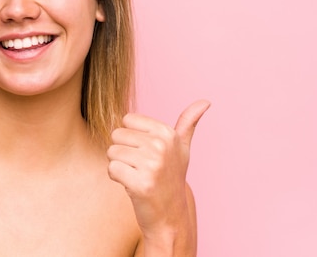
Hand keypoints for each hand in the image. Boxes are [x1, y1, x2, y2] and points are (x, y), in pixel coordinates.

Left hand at [107, 100, 209, 248]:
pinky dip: (116, 179)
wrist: (170, 215)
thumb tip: (205, 101)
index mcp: (168, 133)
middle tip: (140, 168)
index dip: (131, 138)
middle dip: (123, 152)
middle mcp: (161, 146)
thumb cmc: (171, 177)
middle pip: (116, 135)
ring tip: (137, 176)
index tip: (146, 153)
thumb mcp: (182, 149)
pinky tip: (132, 186)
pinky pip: (111, 169)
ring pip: (112, 152)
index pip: (126, 120)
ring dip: (119, 166)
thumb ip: (188, 123)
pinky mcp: (141, 183)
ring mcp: (152, 165)